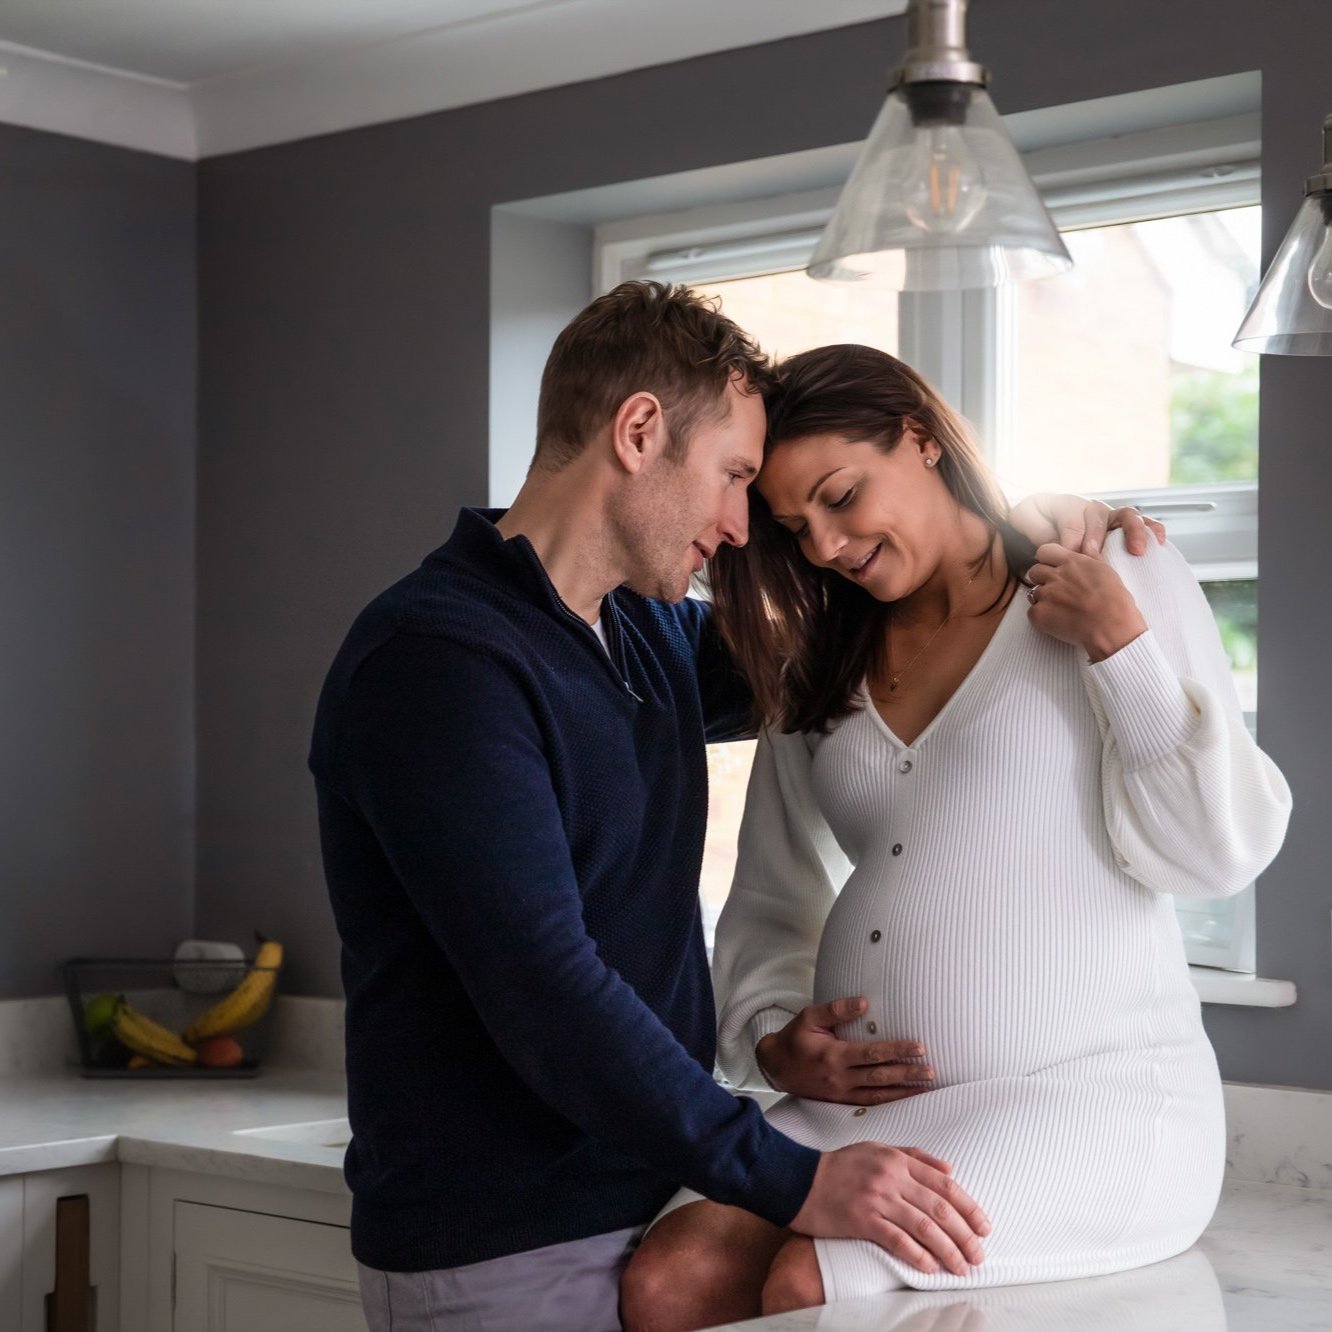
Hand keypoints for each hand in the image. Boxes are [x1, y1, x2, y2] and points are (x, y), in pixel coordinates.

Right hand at [755, 998, 932, 1104]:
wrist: (776, 1067)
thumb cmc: (794, 1038)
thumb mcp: (810, 1017)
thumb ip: (836, 1009)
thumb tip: (864, 1002)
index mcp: (834, 1056)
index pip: (873, 1054)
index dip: (897, 1050)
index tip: (919, 1047)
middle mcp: (840, 1078)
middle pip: (880, 1077)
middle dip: (908, 1074)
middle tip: (931, 1071)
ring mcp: (841, 1093)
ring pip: (878, 1095)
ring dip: (904, 1092)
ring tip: (926, 1088)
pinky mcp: (841, 1102)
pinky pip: (869, 1104)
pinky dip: (889, 1103)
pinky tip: (904, 1099)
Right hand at [790, 1143, 988, 1275]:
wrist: (799, 1178)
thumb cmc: (840, 1166)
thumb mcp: (878, 1149)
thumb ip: (915, 1157)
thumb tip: (951, 1170)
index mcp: (898, 1159)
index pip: (945, 1185)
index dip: (969, 1207)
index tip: (984, 1227)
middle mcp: (892, 1177)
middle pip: (940, 1207)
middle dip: (965, 1235)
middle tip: (979, 1255)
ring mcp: (877, 1198)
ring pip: (924, 1226)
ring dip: (948, 1250)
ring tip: (961, 1267)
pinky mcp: (862, 1219)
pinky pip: (898, 1240)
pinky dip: (918, 1255)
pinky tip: (931, 1268)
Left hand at [1010, 494, 1166, 556]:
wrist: (1040, 527)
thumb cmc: (1032, 526)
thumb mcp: (1024, 522)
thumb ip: (1036, 529)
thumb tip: (1053, 542)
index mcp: (1066, 504)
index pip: (1072, 521)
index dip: (1071, 540)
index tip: (1070, 556)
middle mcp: (1090, 508)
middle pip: (1099, 518)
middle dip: (1095, 538)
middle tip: (1092, 557)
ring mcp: (1109, 517)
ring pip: (1127, 516)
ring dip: (1133, 532)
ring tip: (1136, 551)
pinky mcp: (1123, 528)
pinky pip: (1144, 523)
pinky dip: (1152, 530)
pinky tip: (1157, 543)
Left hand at [1026, 544, 1147, 661]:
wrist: (1111, 627)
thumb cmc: (1115, 602)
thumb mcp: (1107, 571)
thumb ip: (1092, 556)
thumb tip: (1089, 543)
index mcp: (1071, 562)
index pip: (1044, 551)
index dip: (1047, 560)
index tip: (1053, 568)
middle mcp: (1055, 575)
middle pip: (1035, 571)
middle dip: (1042, 580)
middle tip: (1058, 592)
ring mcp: (1045, 594)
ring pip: (1033, 593)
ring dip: (1043, 600)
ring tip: (1061, 609)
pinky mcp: (1039, 613)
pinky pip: (1032, 612)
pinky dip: (1041, 617)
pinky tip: (1057, 621)